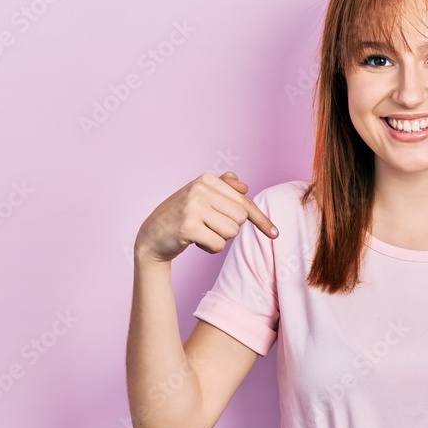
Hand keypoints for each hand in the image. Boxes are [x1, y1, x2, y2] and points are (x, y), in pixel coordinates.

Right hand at [134, 171, 277, 263]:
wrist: (151, 236)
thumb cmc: (181, 216)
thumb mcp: (200, 196)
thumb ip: (223, 187)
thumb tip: (245, 185)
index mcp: (207, 179)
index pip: (244, 201)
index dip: (261, 220)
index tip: (275, 234)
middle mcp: (200, 188)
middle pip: (240, 218)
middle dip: (229, 228)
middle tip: (208, 226)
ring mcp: (193, 206)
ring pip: (232, 232)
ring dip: (219, 238)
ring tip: (200, 232)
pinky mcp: (188, 226)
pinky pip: (219, 245)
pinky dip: (210, 248)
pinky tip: (195, 242)